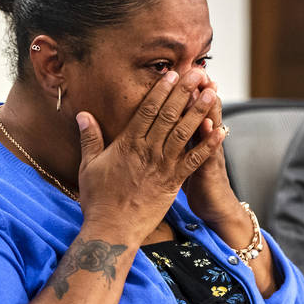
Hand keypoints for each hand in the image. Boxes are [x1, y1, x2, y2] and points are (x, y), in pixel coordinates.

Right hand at [75, 69, 225, 244]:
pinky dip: (208, 145)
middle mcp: (148, 151)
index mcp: (128, 144)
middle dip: (184, 92)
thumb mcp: (89, 165)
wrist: (112, 230)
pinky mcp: (174, 182)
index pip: (147, 111)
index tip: (172, 75)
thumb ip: (90, 138)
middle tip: (198, 73)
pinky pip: (194, 161)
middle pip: (169, 116)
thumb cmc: (98, 200)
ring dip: (199, 112)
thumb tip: (83, 114)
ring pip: (184, 133)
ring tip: (211, 93)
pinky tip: (220, 132)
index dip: (161, 91)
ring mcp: (163, 166)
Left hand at [180, 71, 241, 226]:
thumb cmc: (197, 182)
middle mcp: (201, 141)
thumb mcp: (186, 157)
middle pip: (198, 111)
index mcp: (189, 137)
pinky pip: (210, 154)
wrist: (215, 208)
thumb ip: (177, 137)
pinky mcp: (209, 171)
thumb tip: (163, 119)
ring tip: (208, 90)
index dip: (182, 91)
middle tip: (197, 70)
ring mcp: (207, 154)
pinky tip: (214, 128)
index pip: (184, 108)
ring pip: (208, 127)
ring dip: (208, 109)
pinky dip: (212, 141)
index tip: (177, 70)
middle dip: (197, 91)